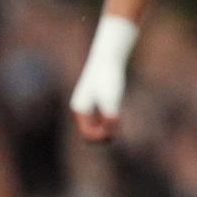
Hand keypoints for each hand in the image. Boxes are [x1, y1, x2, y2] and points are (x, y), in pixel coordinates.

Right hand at [70, 15, 138, 142]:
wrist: (107, 59)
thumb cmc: (109, 78)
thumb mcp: (112, 97)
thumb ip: (111, 114)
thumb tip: (112, 127)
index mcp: (80, 110)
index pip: (87, 134)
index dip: (101, 137)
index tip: (114, 131)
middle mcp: (80, 109)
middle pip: (89, 133)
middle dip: (102, 136)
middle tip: (116, 132)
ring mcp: (86, 105)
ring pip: (93, 126)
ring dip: (105, 131)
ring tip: (116, 125)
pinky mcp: (94, 100)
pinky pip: (98, 119)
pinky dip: (106, 123)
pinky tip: (116, 118)